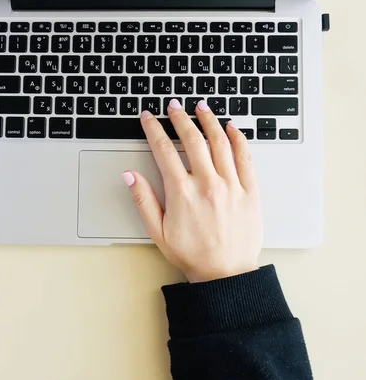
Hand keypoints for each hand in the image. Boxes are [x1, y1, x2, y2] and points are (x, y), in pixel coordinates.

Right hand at [121, 100, 262, 282]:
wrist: (226, 273)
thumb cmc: (193, 255)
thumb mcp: (158, 232)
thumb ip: (143, 201)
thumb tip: (129, 176)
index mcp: (182, 193)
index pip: (164, 150)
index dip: (154, 130)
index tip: (149, 118)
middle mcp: (207, 184)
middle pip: (192, 139)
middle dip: (180, 118)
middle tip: (174, 106)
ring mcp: (231, 185)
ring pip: (219, 142)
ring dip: (208, 120)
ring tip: (200, 107)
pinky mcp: (250, 191)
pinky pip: (245, 157)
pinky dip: (238, 138)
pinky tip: (230, 128)